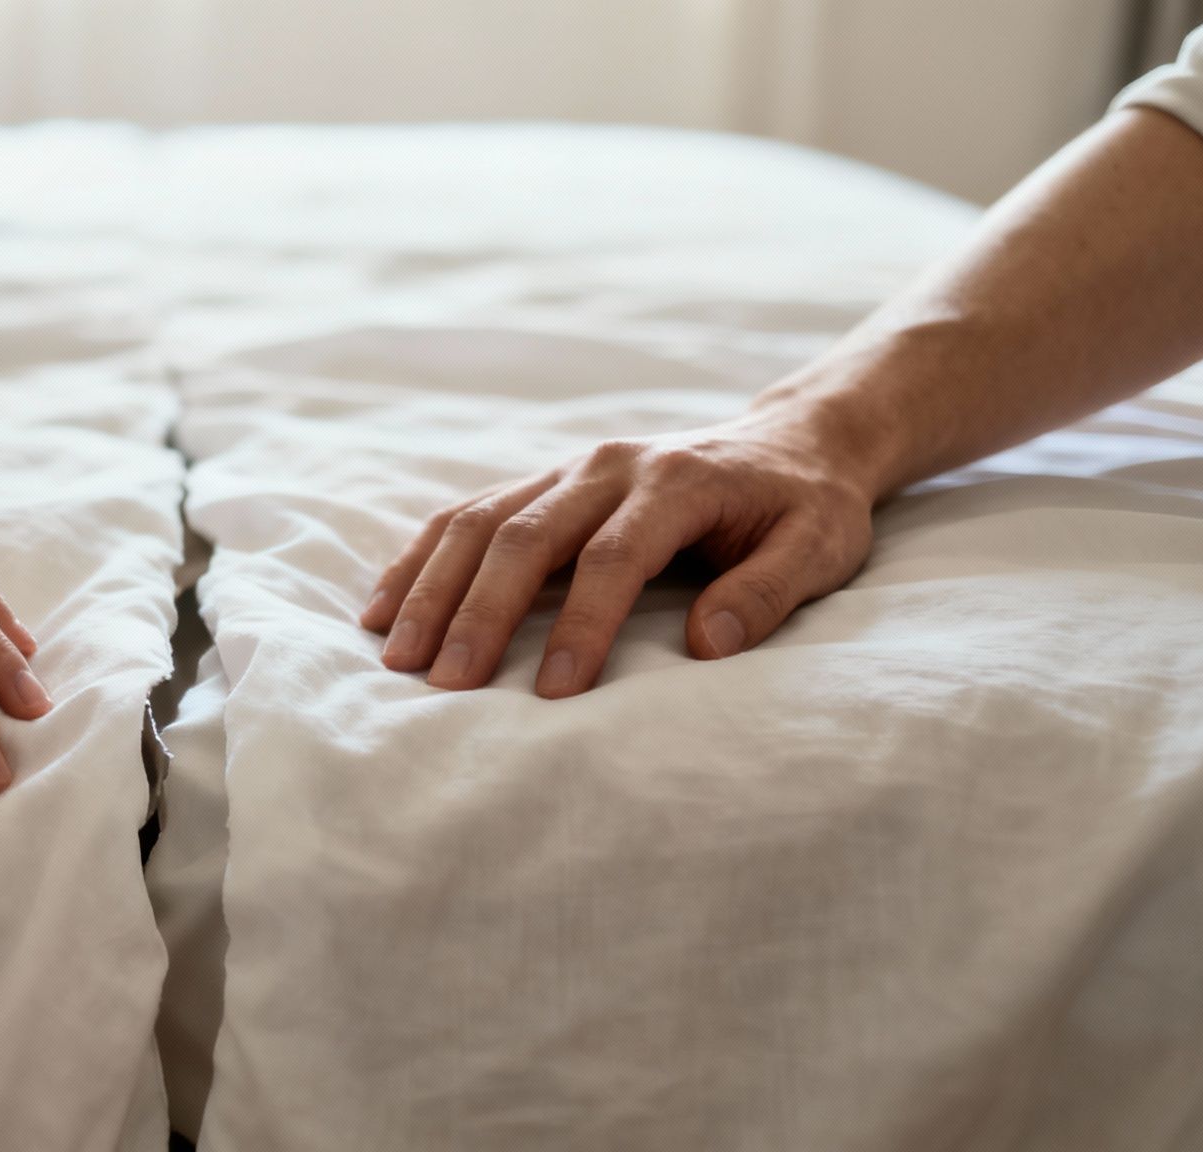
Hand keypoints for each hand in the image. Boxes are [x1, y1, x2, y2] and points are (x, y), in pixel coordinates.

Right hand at [361, 411, 877, 696]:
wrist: (791, 442)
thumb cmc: (806, 507)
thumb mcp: (820, 548)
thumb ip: (768, 592)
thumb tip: (707, 646)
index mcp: (676, 481)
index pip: (613, 556)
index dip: (581, 624)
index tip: (553, 693)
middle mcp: (609, 466)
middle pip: (524, 535)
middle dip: (478, 610)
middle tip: (442, 681)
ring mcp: (569, 469)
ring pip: (480, 520)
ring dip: (431, 586)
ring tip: (393, 652)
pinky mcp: (544, 482)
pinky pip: (466, 513)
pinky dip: (420, 558)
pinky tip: (382, 604)